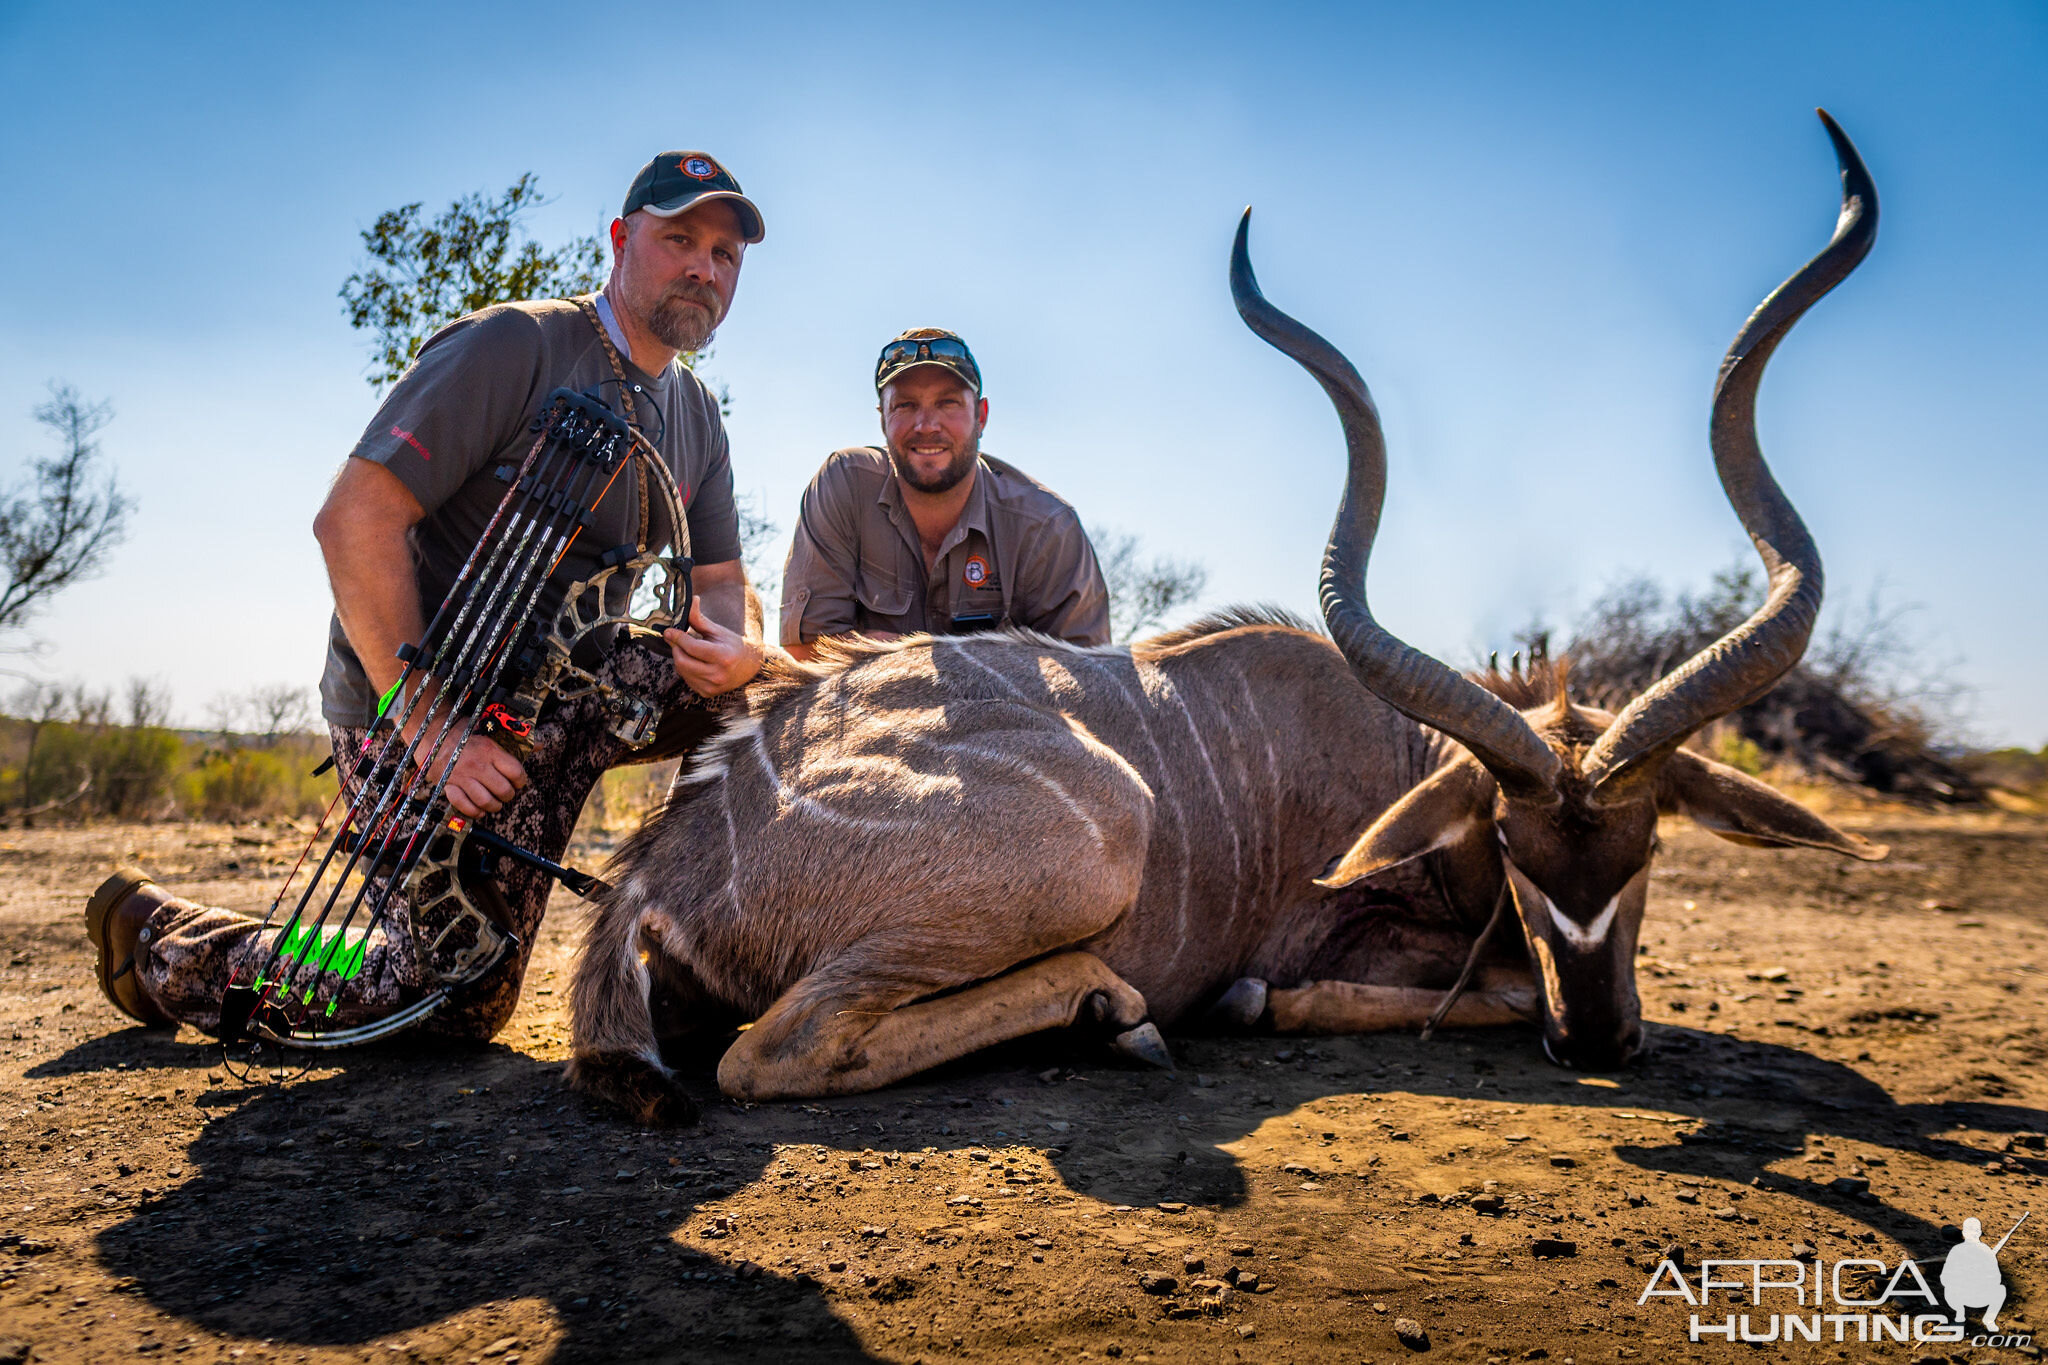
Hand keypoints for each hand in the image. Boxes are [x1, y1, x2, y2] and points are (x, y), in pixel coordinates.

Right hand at [406, 727, 527, 816]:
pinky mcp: (448, 785)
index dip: (521, 781)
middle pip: (503, 790)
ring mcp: (462, 776)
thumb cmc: (464, 734)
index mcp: (490, 750)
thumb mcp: (490, 733)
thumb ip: (515, 742)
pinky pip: (463, 805)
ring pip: (486, 801)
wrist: (433, 733)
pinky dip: (474, 811)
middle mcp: (477, 764)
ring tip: (494, 803)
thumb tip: (539, 745)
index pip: (516, 772)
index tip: (518, 782)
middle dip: (508, 795)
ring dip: (494, 806)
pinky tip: (479, 809)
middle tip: (506, 793)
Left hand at [665, 596, 764, 697]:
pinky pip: (687, 680)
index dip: (677, 637)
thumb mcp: (717, 630)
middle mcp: (718, 674)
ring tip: (687, 650)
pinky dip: (685, 669)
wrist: (748, 666)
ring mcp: (713, 686)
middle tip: (676, 639)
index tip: (669, 631)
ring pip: (682, 671)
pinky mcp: (707, 693)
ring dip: (680, 658)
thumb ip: (700, 619)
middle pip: (682, 661)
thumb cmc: (731, 645)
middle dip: (676, 648)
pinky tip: (694, 662)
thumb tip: (691, 600)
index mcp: (723, 656)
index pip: (692, 647)